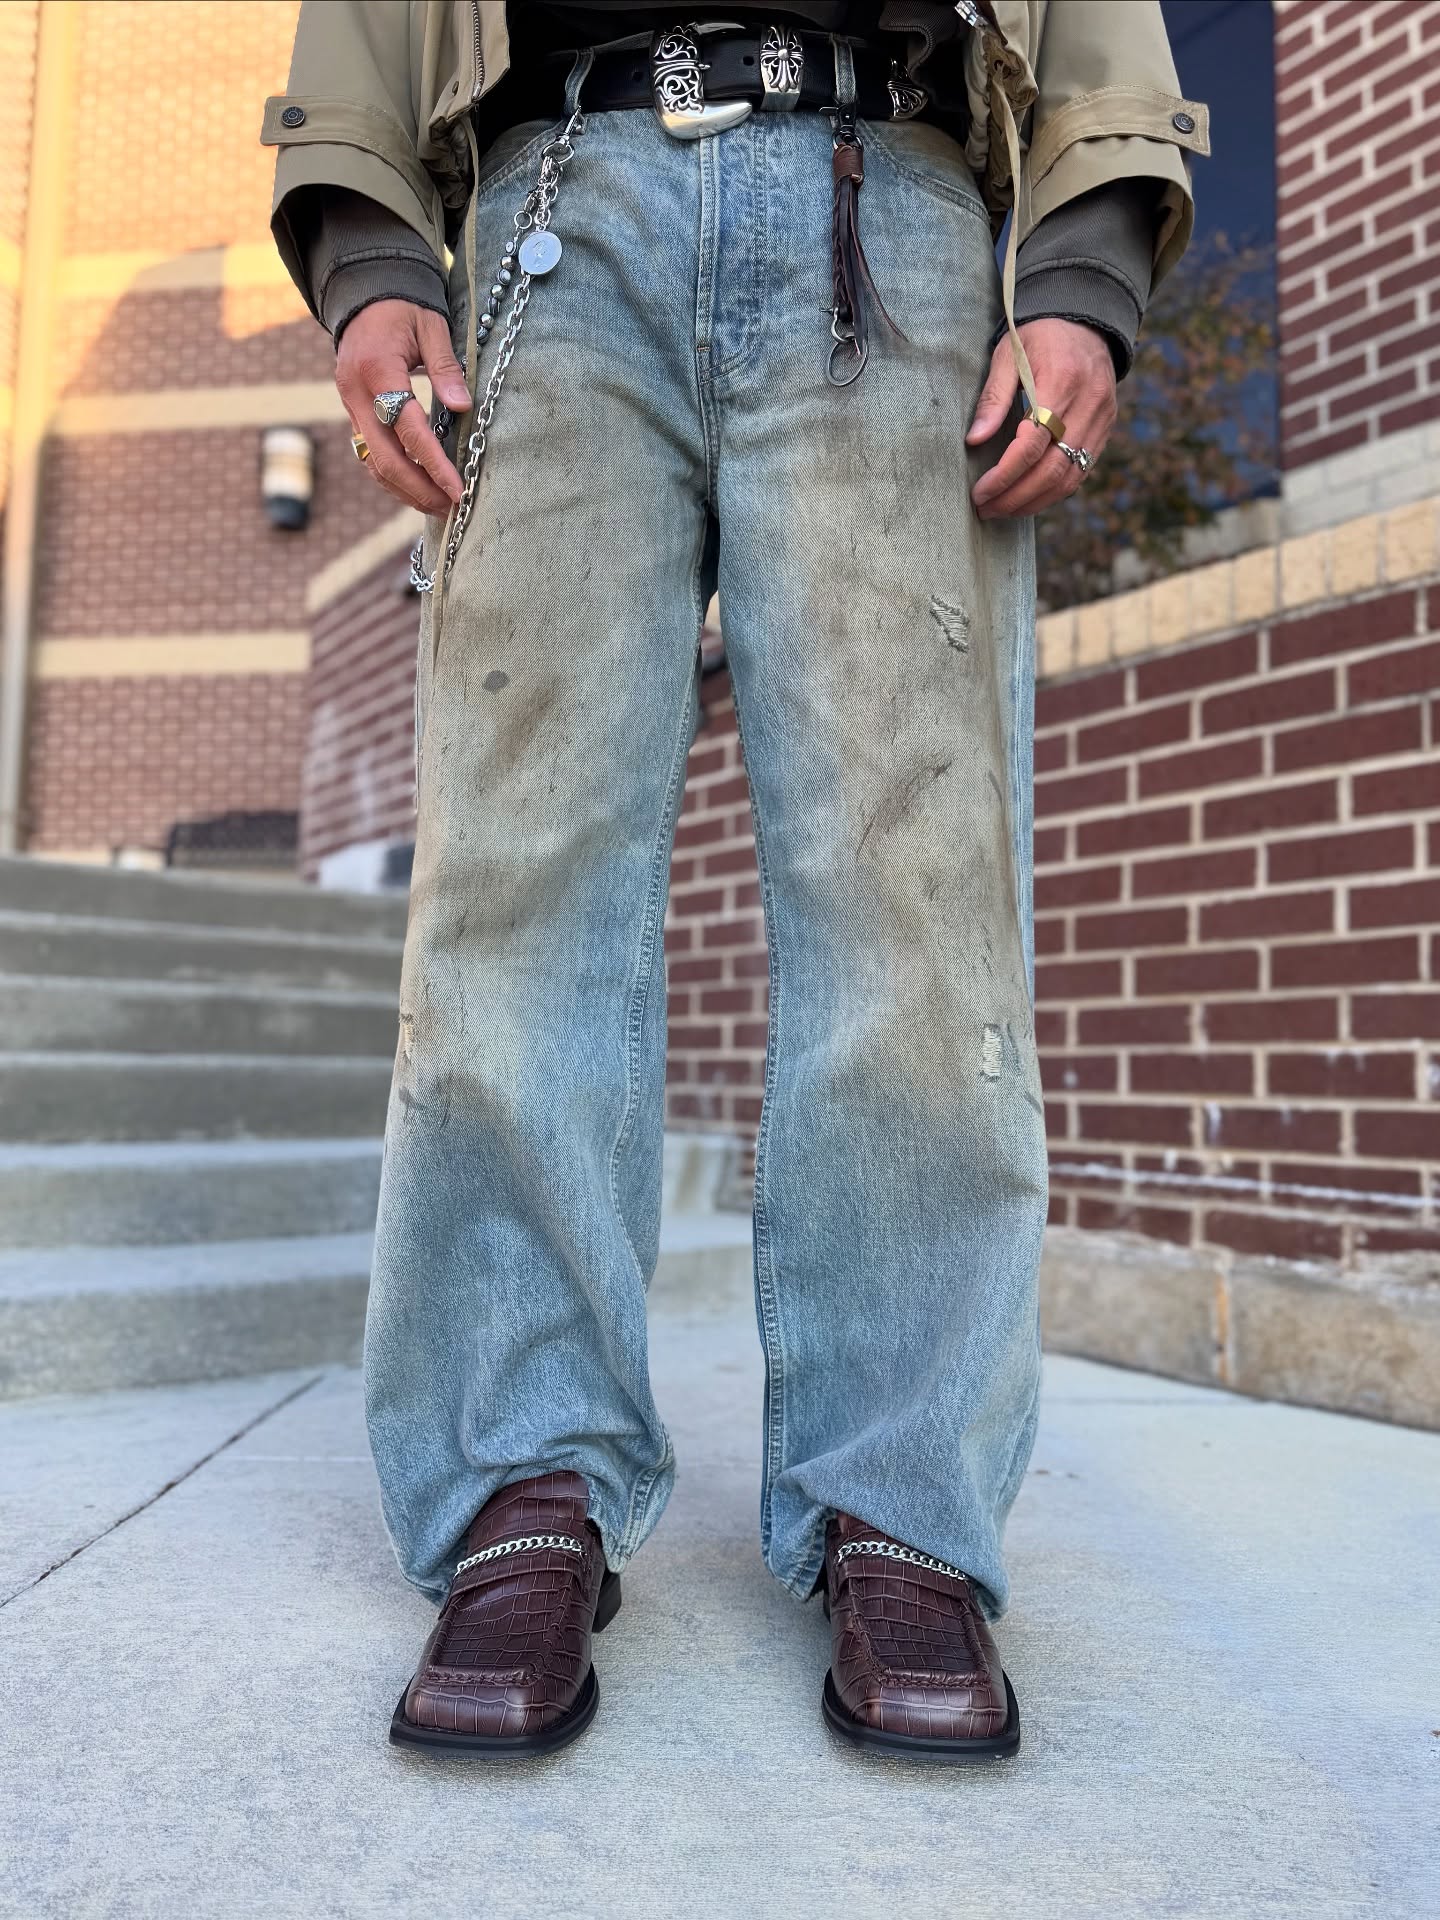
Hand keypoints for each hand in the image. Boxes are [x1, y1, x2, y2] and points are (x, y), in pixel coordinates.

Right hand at [335, 300, 473, 515]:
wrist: (364, 297)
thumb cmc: (403, 308)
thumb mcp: (430, 327)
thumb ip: (446, 368)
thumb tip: (463, 407)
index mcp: (377, 371)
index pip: (408, 430)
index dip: (434, 464)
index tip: (458, 488)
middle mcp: (356, 394)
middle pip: (385, 458)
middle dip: (419, 488)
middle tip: (451, 507)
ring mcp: (350, 407)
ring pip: (373, 463)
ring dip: (405, 490)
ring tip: (438, 506)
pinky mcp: (353, 414)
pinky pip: (370, 455)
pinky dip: (392, 477)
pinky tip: (417, 489)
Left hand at [966, 318, 1116, 519]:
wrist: (1085, 322)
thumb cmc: (1039, 337)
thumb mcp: (1008, 355)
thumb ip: (992, 398)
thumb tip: (974, 440)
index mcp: (1061, 382)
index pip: (1031, 445)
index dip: (1004, 475)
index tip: (980, 492)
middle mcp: (1087, 405)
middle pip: (1051, 469)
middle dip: (1016, 497)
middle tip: (987, 509)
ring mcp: (1101, 420)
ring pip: (1070, 477)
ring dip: (1035, 502)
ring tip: (1004, 510)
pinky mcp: (1105, 429)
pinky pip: (1081, 471)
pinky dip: (1054, 491)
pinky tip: (1029, 498)